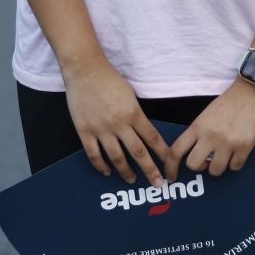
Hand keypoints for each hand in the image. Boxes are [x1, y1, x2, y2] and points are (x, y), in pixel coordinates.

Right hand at [63, 59, 172, 186]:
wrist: (85, 71)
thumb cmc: (110, 80)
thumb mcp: (131, 95)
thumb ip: (137, 114)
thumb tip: (145, 132)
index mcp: (134, 113)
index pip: (152, 138)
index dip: (163, 154)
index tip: (170, 165)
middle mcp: (119, 124)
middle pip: (138, 152)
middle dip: (150, 170)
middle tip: (158, 184)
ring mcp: (101, 129)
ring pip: (116, 157)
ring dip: (126, 172)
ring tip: (132, 181)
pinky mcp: (84, 131)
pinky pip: (94, 154)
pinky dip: (101, 166)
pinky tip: (107, 172)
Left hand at [169, 80, 254, 178]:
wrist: (253, 91)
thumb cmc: (230, 102)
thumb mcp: (206, 115)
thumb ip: (198, 133)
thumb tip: (194, 153)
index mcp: (198, 126)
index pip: (176, 151)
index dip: (170, 167)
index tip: (171, 176)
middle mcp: (210, 136)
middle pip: (193, 165)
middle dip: (199, 167)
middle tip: (206, 161)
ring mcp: (228, 142)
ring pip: (215, 170)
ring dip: (219, 165)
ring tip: (225, 155)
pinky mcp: (245, 146)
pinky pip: (235, 167)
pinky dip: (236, 162)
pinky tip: (238, 152)